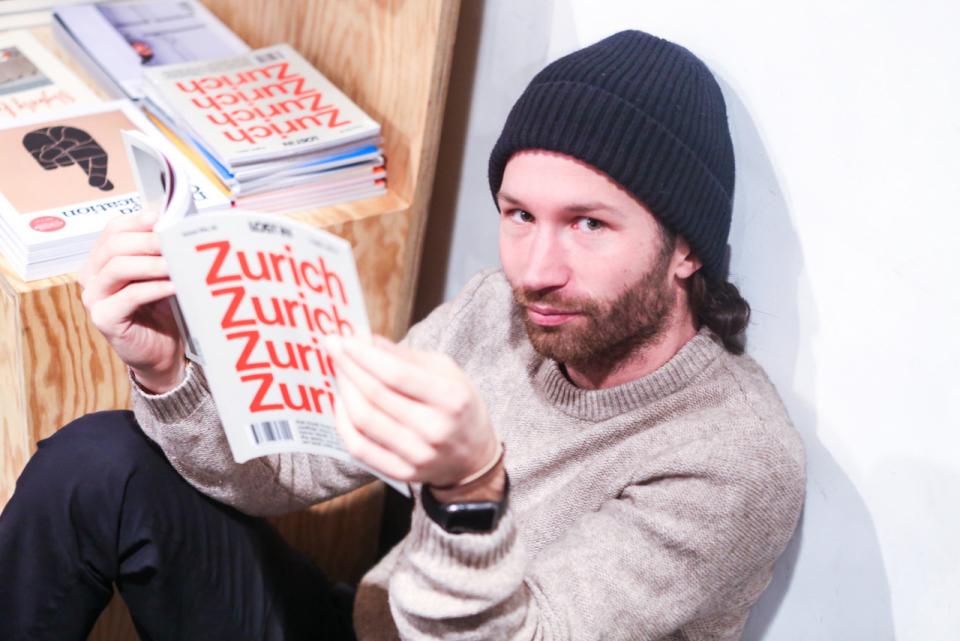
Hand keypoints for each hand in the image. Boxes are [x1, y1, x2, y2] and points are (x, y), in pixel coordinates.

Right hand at [77, 209, 184, 393]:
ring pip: (118, 267)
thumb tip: (175, 224)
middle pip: (114, 245)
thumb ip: (159, 252)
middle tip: (176, 241)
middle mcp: (91, 277)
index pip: (113, 230)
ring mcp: (94, 298)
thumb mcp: (159, 275)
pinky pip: (130, 295)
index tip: (164, 219)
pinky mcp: (104, 319)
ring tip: (179, 262)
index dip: (138, 222)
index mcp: (101, 260)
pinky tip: (176, 284)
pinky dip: (156, 287)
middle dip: (149, 240)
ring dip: (153, 262)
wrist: (162, 352)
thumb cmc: (162, 311)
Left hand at [326, 335, 499, 488]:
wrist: (474, 456)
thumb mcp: (447, 372)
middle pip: (376, 396)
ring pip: (364, 421)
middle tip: (332, 347)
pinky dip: (343, 423)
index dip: (364, 356)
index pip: (397, 375)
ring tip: (337, 372)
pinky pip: (359, 448)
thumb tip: (367, 340)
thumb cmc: (458, 406)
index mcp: (451, 399)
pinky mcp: (402, 474)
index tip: (344, 339)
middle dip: (348, 367)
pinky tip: (341, 403)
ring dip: (343, 391)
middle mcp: (435, 430)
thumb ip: (407, 356)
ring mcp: (418, 456)